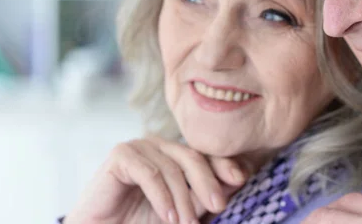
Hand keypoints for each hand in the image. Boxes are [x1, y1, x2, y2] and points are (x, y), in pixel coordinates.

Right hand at [64, 137, 247, 223]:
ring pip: (171, 168)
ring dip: (182, 200)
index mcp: (175, 154)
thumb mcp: (181, 211)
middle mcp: (159, 146)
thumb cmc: (141, 222)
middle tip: (219, 205)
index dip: (223, 164)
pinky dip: (161, 196)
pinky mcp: (121, 154)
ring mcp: (140, 146)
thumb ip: (203, 198)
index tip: (241, 179)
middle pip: (192, 157)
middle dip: (207, 183)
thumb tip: (237, 182)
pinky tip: (168, 216)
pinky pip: (148, 172)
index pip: (205, 154)